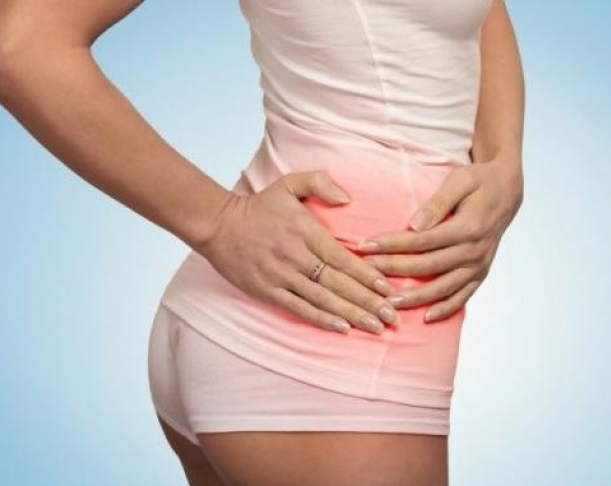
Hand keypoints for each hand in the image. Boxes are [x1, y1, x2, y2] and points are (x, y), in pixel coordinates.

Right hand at [194, 170, 401, 334]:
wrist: (217, 225)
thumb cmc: (258, 206)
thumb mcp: (288, 184)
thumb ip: (320, 183)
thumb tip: (347, 198)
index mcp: (305, 232)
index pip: (343, 258)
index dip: (367, 275)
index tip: (388, 288)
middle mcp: (296, 256)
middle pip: (338, 283)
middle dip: (368, 301)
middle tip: (392, 316)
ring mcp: (281, 276)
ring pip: (323, 299)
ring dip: (351, 314)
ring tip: (376, 328)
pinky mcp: (267, 291)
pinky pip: (299, 308)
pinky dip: (321, 319)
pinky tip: (342, 328)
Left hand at [355, 158, 523, 322]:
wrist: (507, 192)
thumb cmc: (479, 181)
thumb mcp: (460, 180)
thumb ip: (437, 203)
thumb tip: (414, 224)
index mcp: (468, 227)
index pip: (422, 240)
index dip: (392, 244)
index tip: (365, 246)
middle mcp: (474, 250)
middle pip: (427, 266)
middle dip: (393, 269)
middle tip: (365, 273)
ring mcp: (479, 265)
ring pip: (442, 288)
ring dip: (414, 298)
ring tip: (387, 303)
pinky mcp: (481, 274)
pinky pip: (463, 296)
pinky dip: (446, 309)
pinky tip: (426, 318)